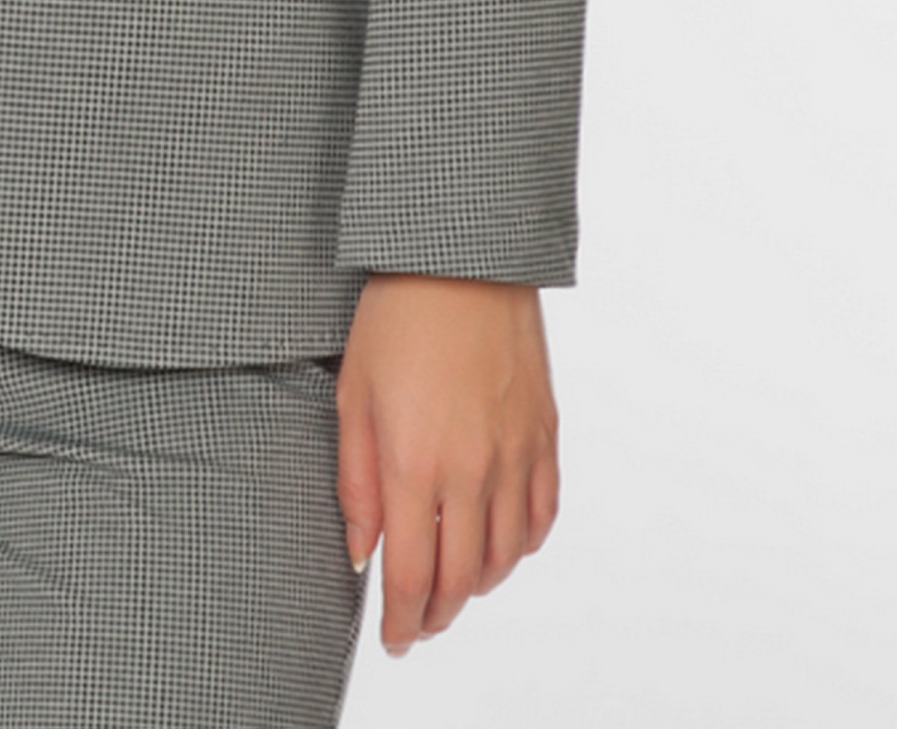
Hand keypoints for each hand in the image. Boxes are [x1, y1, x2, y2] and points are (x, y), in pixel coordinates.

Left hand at [333, 272, 560, 657]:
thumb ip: (355, 482)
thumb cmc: (396, 315)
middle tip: (418, 624)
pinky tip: (501, 545)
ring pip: (506, 556)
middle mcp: (472, 470)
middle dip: (437, 614)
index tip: (394, 639)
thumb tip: (361, 552)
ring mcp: (515, 454)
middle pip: (462, 578)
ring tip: (453, 588)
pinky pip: (541, 514)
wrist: (463, 256)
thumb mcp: (352, 395)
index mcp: (414, 463)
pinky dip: (521, 545)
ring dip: (478, 586)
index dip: (403, 620)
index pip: (412, 575)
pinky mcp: (545, 434)